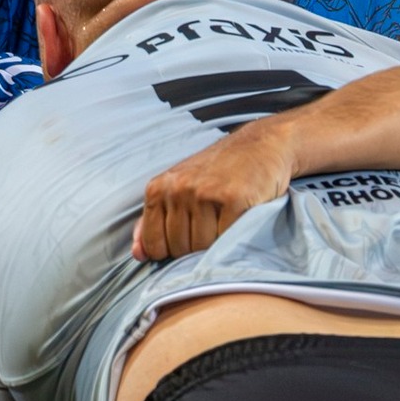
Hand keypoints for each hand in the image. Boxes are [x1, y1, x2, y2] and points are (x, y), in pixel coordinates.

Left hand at [133, 118, 296, 261]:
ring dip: (216, 242)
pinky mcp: (233, 198)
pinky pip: (226, 239)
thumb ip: (153, 221)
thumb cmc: (218, 172)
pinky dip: (234, 234)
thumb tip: (138, 255)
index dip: (172, 250)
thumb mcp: (178, 189)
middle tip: (213, 221)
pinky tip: (239, 214)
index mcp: (158, 188)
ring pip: (201, 247)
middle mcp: (177, 188)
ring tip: (225, 216)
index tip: (189, 235)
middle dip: (195, 246)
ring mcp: (204, 192)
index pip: (154, 245)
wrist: (261, 145)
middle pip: (179, 248)